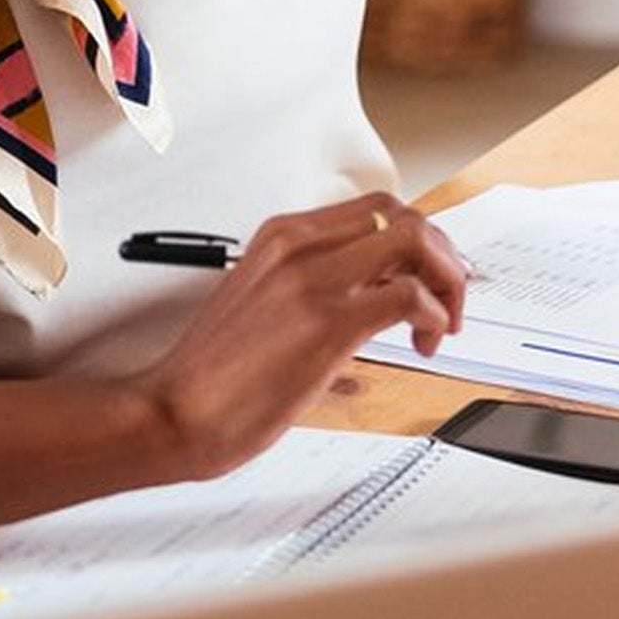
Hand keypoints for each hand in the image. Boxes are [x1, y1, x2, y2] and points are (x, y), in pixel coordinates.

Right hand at [144, 193, 467, 475]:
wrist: (172, 410)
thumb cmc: (211, 373)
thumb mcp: (263, 303)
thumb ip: (312, 288)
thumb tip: (367, 297)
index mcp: (280, 238)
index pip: (373, 209)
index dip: (417, 239)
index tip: (427, 275)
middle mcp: (298, 247)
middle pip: (403, 215)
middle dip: (442, 256)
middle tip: (446, 298)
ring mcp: (312, 282)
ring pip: (415, 242)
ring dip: (447, 281)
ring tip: (441, 323)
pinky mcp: (327, 324)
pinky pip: (410, 297)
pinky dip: (435, 317)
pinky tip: (423, 343)